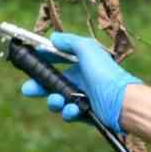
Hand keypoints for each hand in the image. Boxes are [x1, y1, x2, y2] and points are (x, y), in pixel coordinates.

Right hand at [19, 32, 140, 131]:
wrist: (123, 102)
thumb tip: (53, 38)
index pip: (58, 60)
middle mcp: (82, 79)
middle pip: (53, 83)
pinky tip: (73, 110)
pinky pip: (70, 113)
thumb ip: (70, 41)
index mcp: (81, 64)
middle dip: (39, 86)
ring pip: (59, 100)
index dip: (44, 61)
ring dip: (54, 101)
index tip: (30, 62)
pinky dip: (69, 112)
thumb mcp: (87, 50)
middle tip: (27, 89)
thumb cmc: (106, 74)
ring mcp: (84, 97)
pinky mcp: (87, 114)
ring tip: (57, 101)